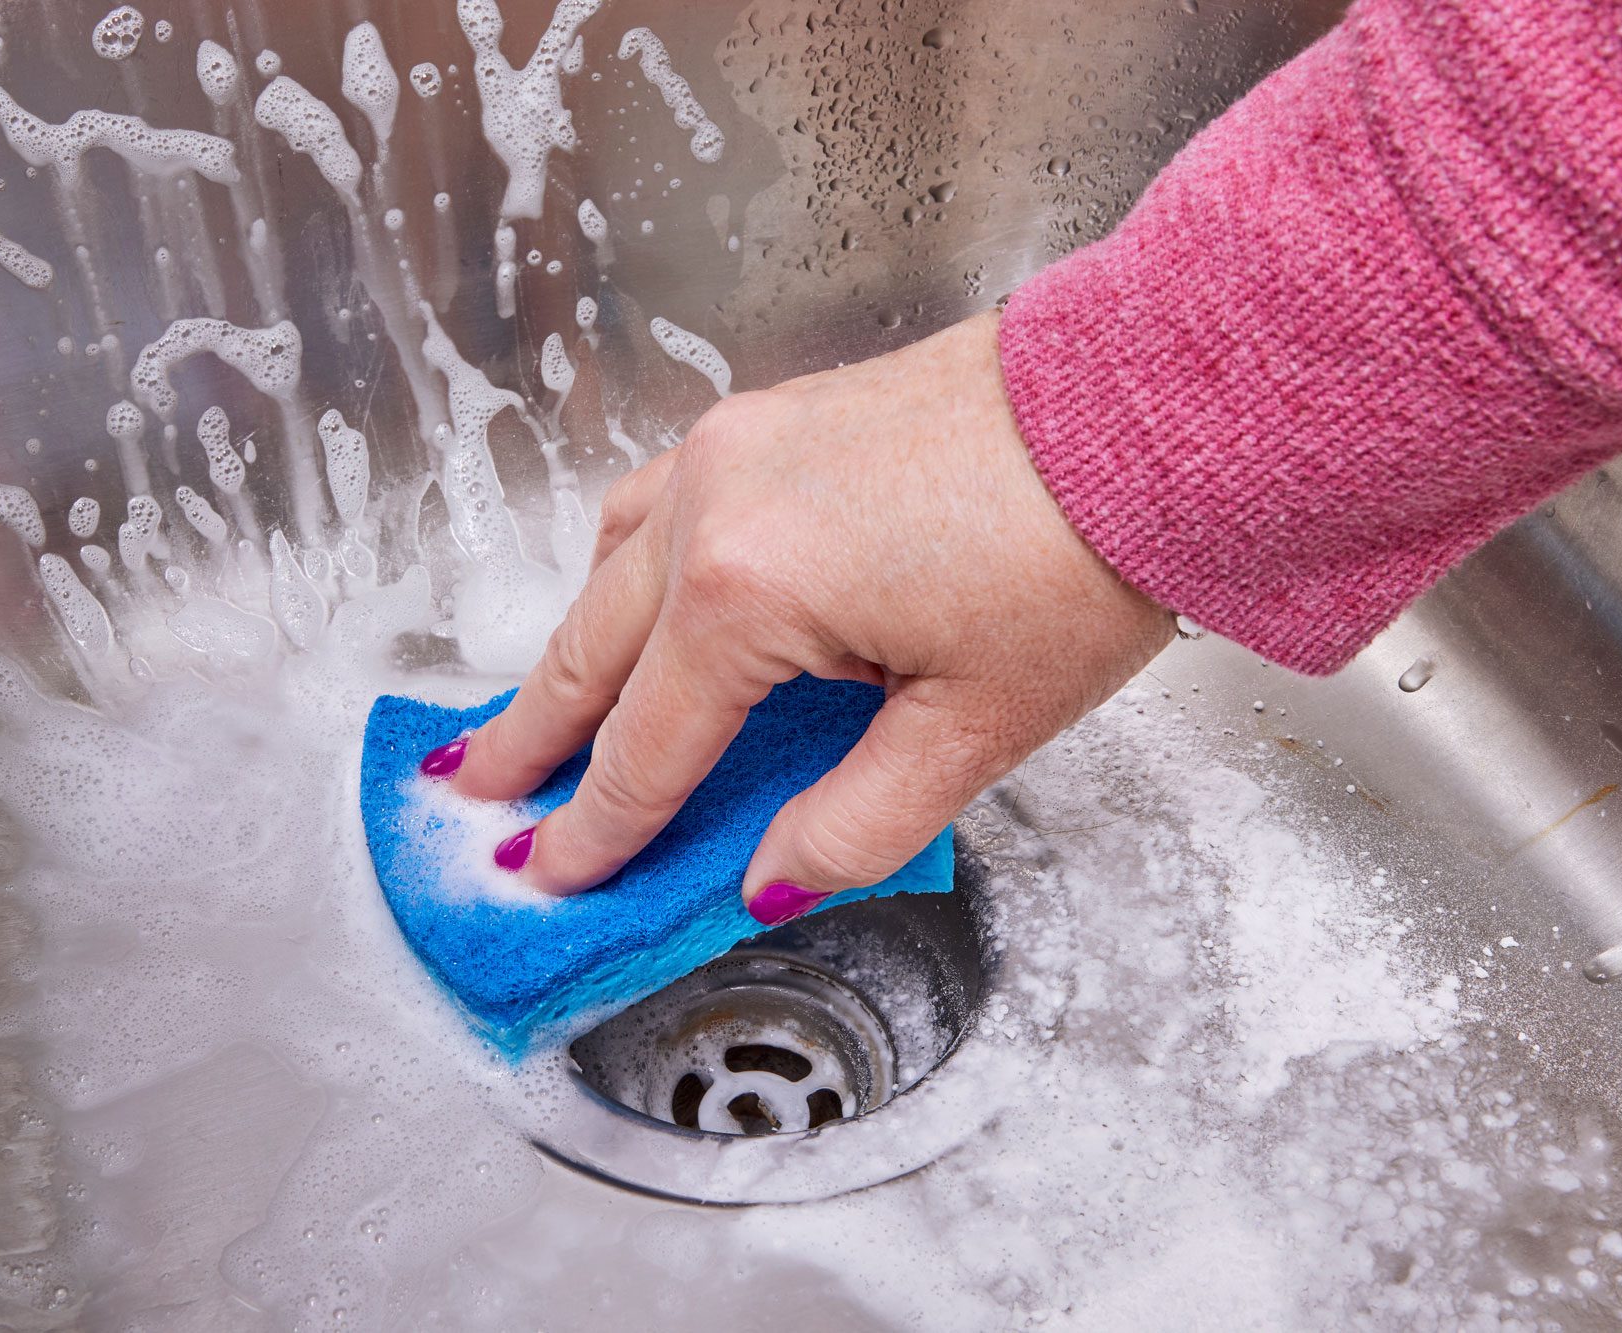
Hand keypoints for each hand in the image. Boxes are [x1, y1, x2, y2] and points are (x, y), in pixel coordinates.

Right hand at [451, 311, 1174, 918]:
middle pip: (594, 647)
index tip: (545, 876)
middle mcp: (716, 506)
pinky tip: (640, 598)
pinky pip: (661, 500)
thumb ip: (852, 824)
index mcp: (751, 592)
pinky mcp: (775, 415)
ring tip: (545, 712)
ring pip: (613, 562)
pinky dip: (629, 567)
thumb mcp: (972, 730)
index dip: (595, 828)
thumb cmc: (1079, 558)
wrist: (1150, 411)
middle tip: (471, 797)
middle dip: (532, 734)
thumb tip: (769, 882)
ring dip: (576, 643)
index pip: (648, 746)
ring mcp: (738, 446)